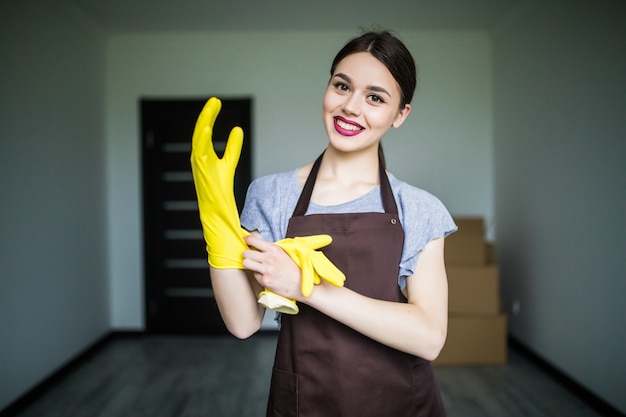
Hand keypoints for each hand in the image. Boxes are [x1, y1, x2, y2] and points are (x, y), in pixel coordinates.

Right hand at [190, 97, 248, 268]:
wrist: (218, 229)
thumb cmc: (222, 202)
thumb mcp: (228, 168)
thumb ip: (231, 149)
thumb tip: (237, 130)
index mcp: (205, 164)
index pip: (205, 137)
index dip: (209, 119)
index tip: (216, 101)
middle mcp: (200, 168)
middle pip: (199, 138)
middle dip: (205, 117)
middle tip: (214, 100)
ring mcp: (201, 176)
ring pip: (197, 147)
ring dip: (202, 127)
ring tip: (210, 109)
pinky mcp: (205, 182)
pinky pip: (201, 159)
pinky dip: (201, 143)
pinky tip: (206, 128)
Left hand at [244, 234, 345, 313]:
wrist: (301, 284)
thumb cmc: (293, 268)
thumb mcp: (284, 253)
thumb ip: (271, 249)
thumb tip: (257, 243)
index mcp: (274, 249)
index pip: (253, 240)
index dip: (247, 240)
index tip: (246, 241)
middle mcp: (269, 258)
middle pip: (246, 253)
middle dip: (246, 255)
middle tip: (250, 257)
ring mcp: (267, 270)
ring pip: (246, 264)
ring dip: (249, 265)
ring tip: (256, 266)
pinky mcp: (265, 281)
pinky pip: (255, 275)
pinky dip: (259, 276)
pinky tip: (267, 276)